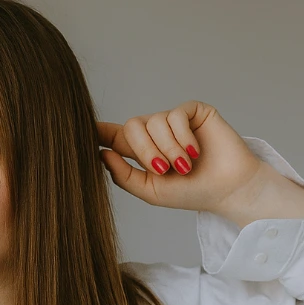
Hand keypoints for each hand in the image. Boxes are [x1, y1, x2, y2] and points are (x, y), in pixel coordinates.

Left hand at [97, 101, 263, 213]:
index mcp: (139, 150)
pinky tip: (194, 151)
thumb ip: (123, 175)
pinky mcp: (193, 112)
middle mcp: (154, 132)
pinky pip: (175, 115)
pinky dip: (182, 136)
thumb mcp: (149, 191)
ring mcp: (173, 120)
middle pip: (131, 126)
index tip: (75, 128)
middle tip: (163, 169)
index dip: (96, 131)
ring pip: (155, 122)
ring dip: (168, 148)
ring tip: (185, 165)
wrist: (227, 190)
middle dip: (144, 150)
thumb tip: (102, 153)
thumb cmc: (190, 192)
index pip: (112, 135)